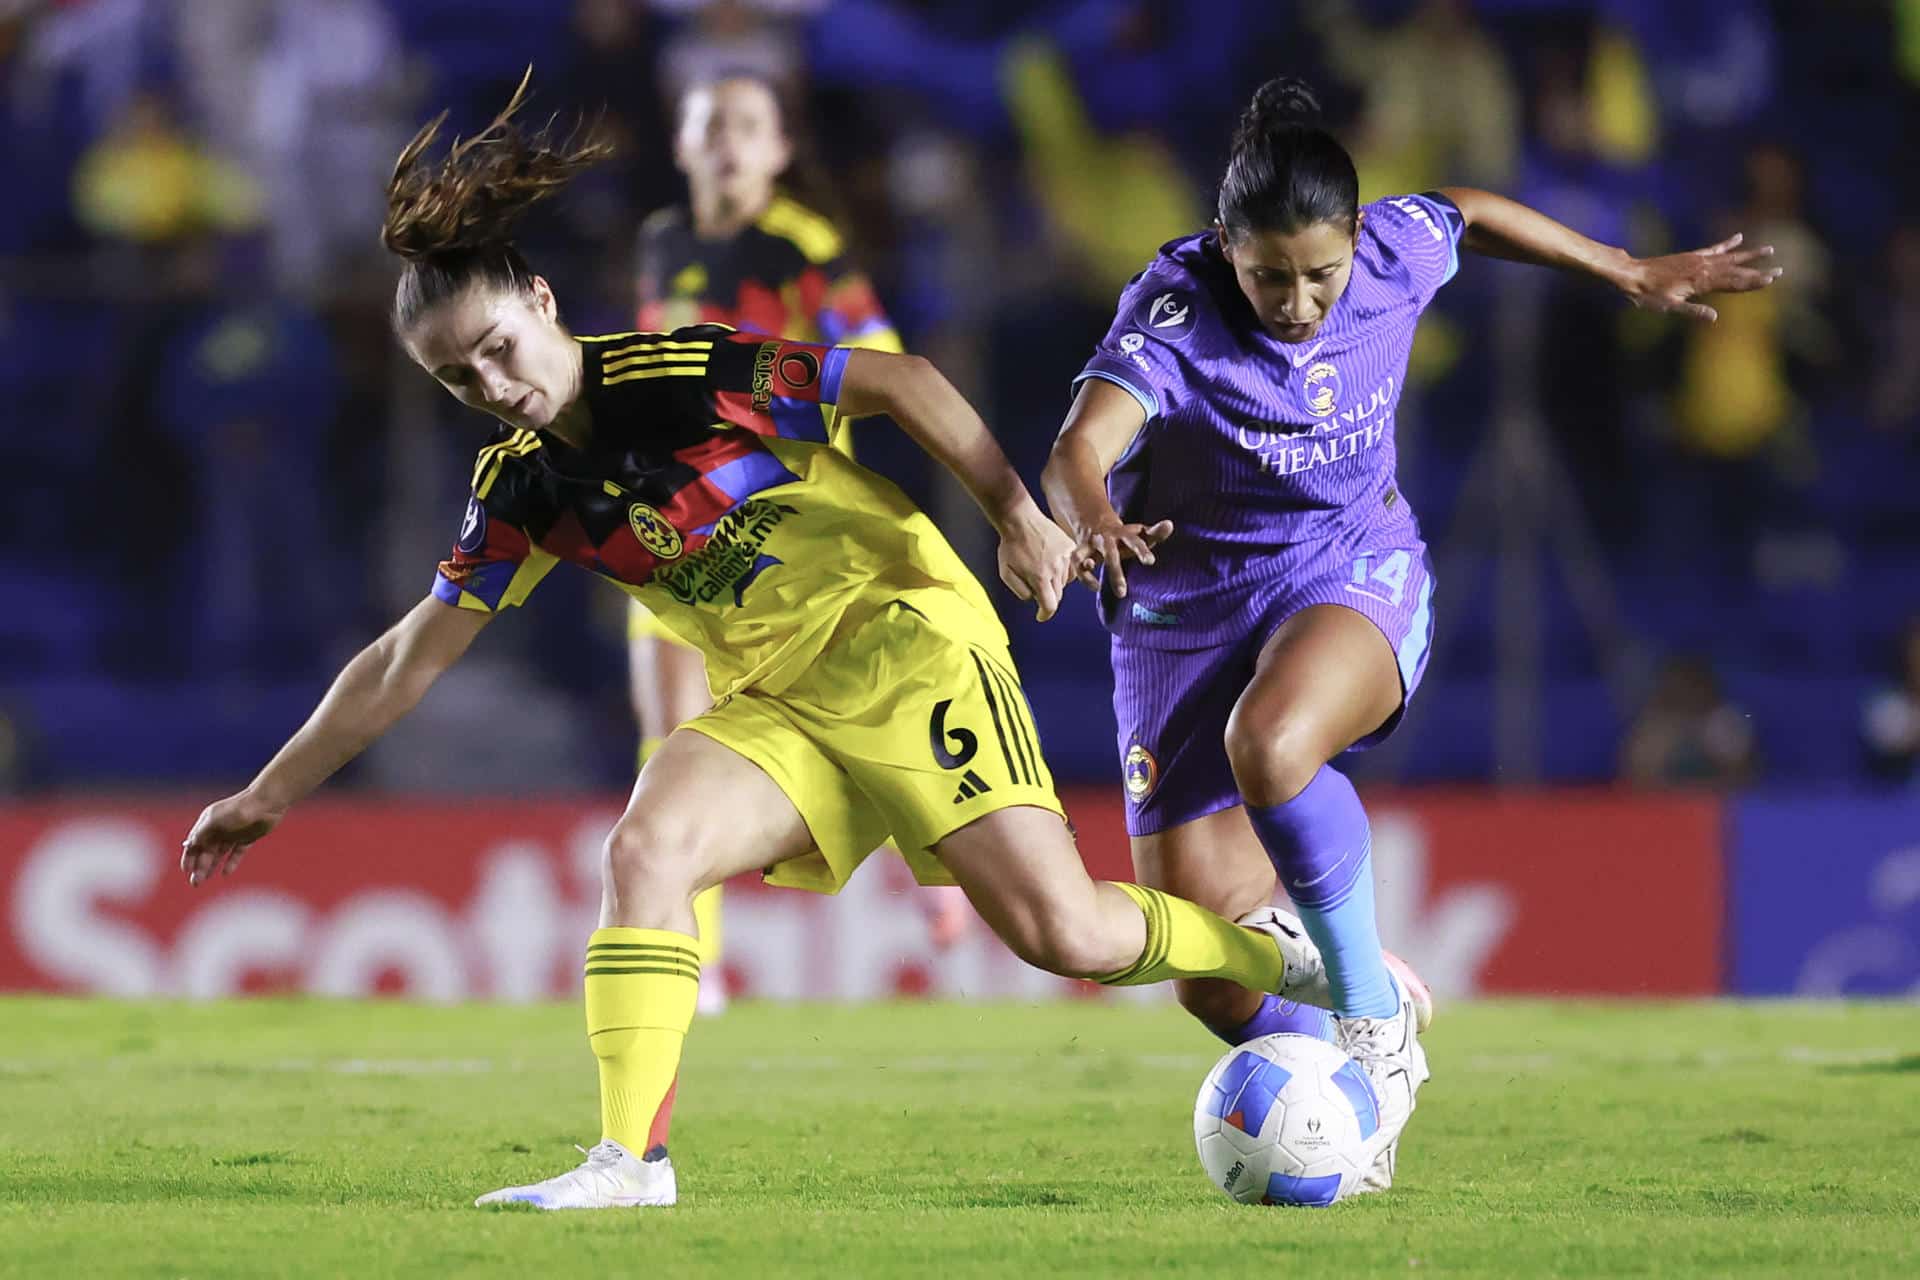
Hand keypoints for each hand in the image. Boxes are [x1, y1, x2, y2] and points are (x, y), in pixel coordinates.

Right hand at [180, 790, 283, 885]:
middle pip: (205, 851)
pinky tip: (226, 873)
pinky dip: (231, 863)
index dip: (189, 856)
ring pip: (219, 853)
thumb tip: (189, 844)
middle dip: (199, 866)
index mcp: (208, 822)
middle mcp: (219, 828)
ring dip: (211, 866)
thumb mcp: (216, 820)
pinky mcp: (247, 838)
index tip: (186, 870)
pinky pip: (236, 853)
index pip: (194, 842)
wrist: (267, 803)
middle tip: (195, 883)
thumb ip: (202, 832)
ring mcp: (233, 834)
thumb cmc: (239, 809)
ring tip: (204, 880)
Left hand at [996, 509, 1080, 621]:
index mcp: (1040, 577)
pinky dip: (1062, 571)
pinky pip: (1070, 566)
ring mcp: (1065, 557)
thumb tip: (1034, 599)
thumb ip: (1020, 591)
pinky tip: (1051, 564)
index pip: (1050, 605)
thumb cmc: (1010, 546)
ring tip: (1041, 571)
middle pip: (1058, 595)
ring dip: (1055, 583)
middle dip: (1048, 597)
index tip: (1041, 616)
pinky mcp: (1069, 546)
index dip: (1045, 614)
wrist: (1020, 519)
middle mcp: (1056, 569)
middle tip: (1036, 590)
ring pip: (1065, 581)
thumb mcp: (1006, 573)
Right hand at [1073, 517, 1173, 598]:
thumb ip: (1156, 532)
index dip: (1142, 551)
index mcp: (1123, 534)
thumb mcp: (1140, 533)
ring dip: (1089, 574)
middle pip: (1110, 555)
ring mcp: (1091, 545)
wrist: (1096, 523)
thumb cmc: (1124, 536)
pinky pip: (1077, 565)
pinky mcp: (1080, 552)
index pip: (1134, 542)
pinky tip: (1095, 587)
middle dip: (1115, 573)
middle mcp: (1106, 539)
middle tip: (1122, 593)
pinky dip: (1083, 577)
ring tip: (1098, 587)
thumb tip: (1170, 524)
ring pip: (1086, 558)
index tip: (1150, 562)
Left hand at [1621, 233, 1781, 322]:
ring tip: (1769, 249)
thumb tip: (1715, 318)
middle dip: (1758, 271)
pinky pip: (1714, 248)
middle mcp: (1703, 268)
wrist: (1632, 275)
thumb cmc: (1649, 295)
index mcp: (1701, 281)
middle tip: (1780, 270)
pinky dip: (1727, 243)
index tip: (1772, 279)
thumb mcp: (1669, 307)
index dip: (1754, 282)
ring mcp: (1698, 260)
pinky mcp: (1691, 256)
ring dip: (1749, 255)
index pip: (1733, 283)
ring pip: (1729, 257)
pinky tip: (1739, 237)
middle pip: (1736, 270)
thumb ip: (1693, 311)